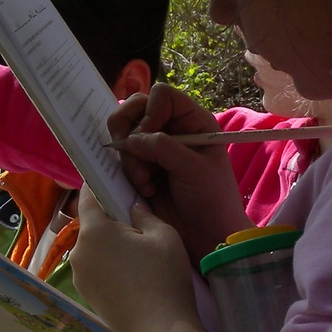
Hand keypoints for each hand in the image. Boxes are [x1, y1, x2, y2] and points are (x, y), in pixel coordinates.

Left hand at [69, 188, 212, 331]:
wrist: (160, 329)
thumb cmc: (163, 276)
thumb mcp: (163, 234)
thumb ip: (144, 214)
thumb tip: (132, 207)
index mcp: (93, 232)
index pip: (88, 198)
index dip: (98, 186)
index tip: (108, 180)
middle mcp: (78, 252)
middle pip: (91, 227)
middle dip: (109, 221)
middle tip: (135, 223)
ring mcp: (79, 277)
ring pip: (93, 250)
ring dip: (109, 246)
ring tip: (137, 253)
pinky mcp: (86, 296)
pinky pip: (95, 270)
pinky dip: (108, 266)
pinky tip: (131, 274)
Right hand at [109, 85, 252, 256]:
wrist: (205, 236)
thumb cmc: (211, 199)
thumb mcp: (193, 169)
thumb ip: (163, 147)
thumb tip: (130, 139)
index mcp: (192, 121)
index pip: (161, 95)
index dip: (150, 111)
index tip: (149, 136)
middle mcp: (171, 129)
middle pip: (136, 108)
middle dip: (128, 131)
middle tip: (130, 154)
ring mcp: (154, 149)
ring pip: (124, 135)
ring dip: (129, 159)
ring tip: (145, 182)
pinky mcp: (141, 168)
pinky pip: (121, 158)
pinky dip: (126, 172)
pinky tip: (144, 189)